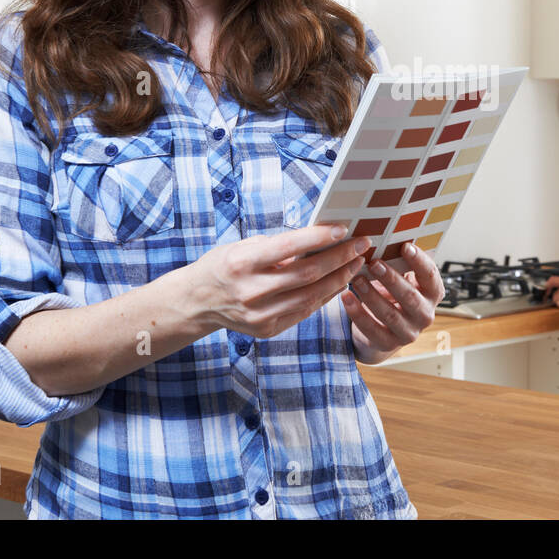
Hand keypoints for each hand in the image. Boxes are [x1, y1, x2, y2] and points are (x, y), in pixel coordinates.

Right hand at [190, 225, 370, 338]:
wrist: (197, 303)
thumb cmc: (224, 265)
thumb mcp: (243, 246)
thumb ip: (278, 247)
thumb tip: (319, 239)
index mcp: (241, 263)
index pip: (288, 248)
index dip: (318, 238)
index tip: (343, 228)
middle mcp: (250, 291)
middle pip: (307, 274)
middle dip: (340, 258)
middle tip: (361, 244)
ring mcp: (259, 315)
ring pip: (311, 296)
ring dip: (340, 278)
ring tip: (356, 262)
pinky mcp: (267, 330)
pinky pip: (304, 311)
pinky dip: (325, 295)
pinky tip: (340, 282)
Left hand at [340, 242, 444, 362]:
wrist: (383, 329)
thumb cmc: (393, 294)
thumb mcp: (401, 278)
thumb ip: (399, 262)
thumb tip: (385, 234)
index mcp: (432, 293)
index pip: (431, 275)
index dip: (419, 261)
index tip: (405, 246)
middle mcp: (425, 314)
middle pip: (410, 297)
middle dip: (392, 279)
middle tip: (375, 263)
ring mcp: (408, 332)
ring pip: (390, 314)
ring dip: (371, 295)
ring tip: (356, 279)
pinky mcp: (388, 344)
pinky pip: (372, 330)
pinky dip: (358, 313)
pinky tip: (346, 298)